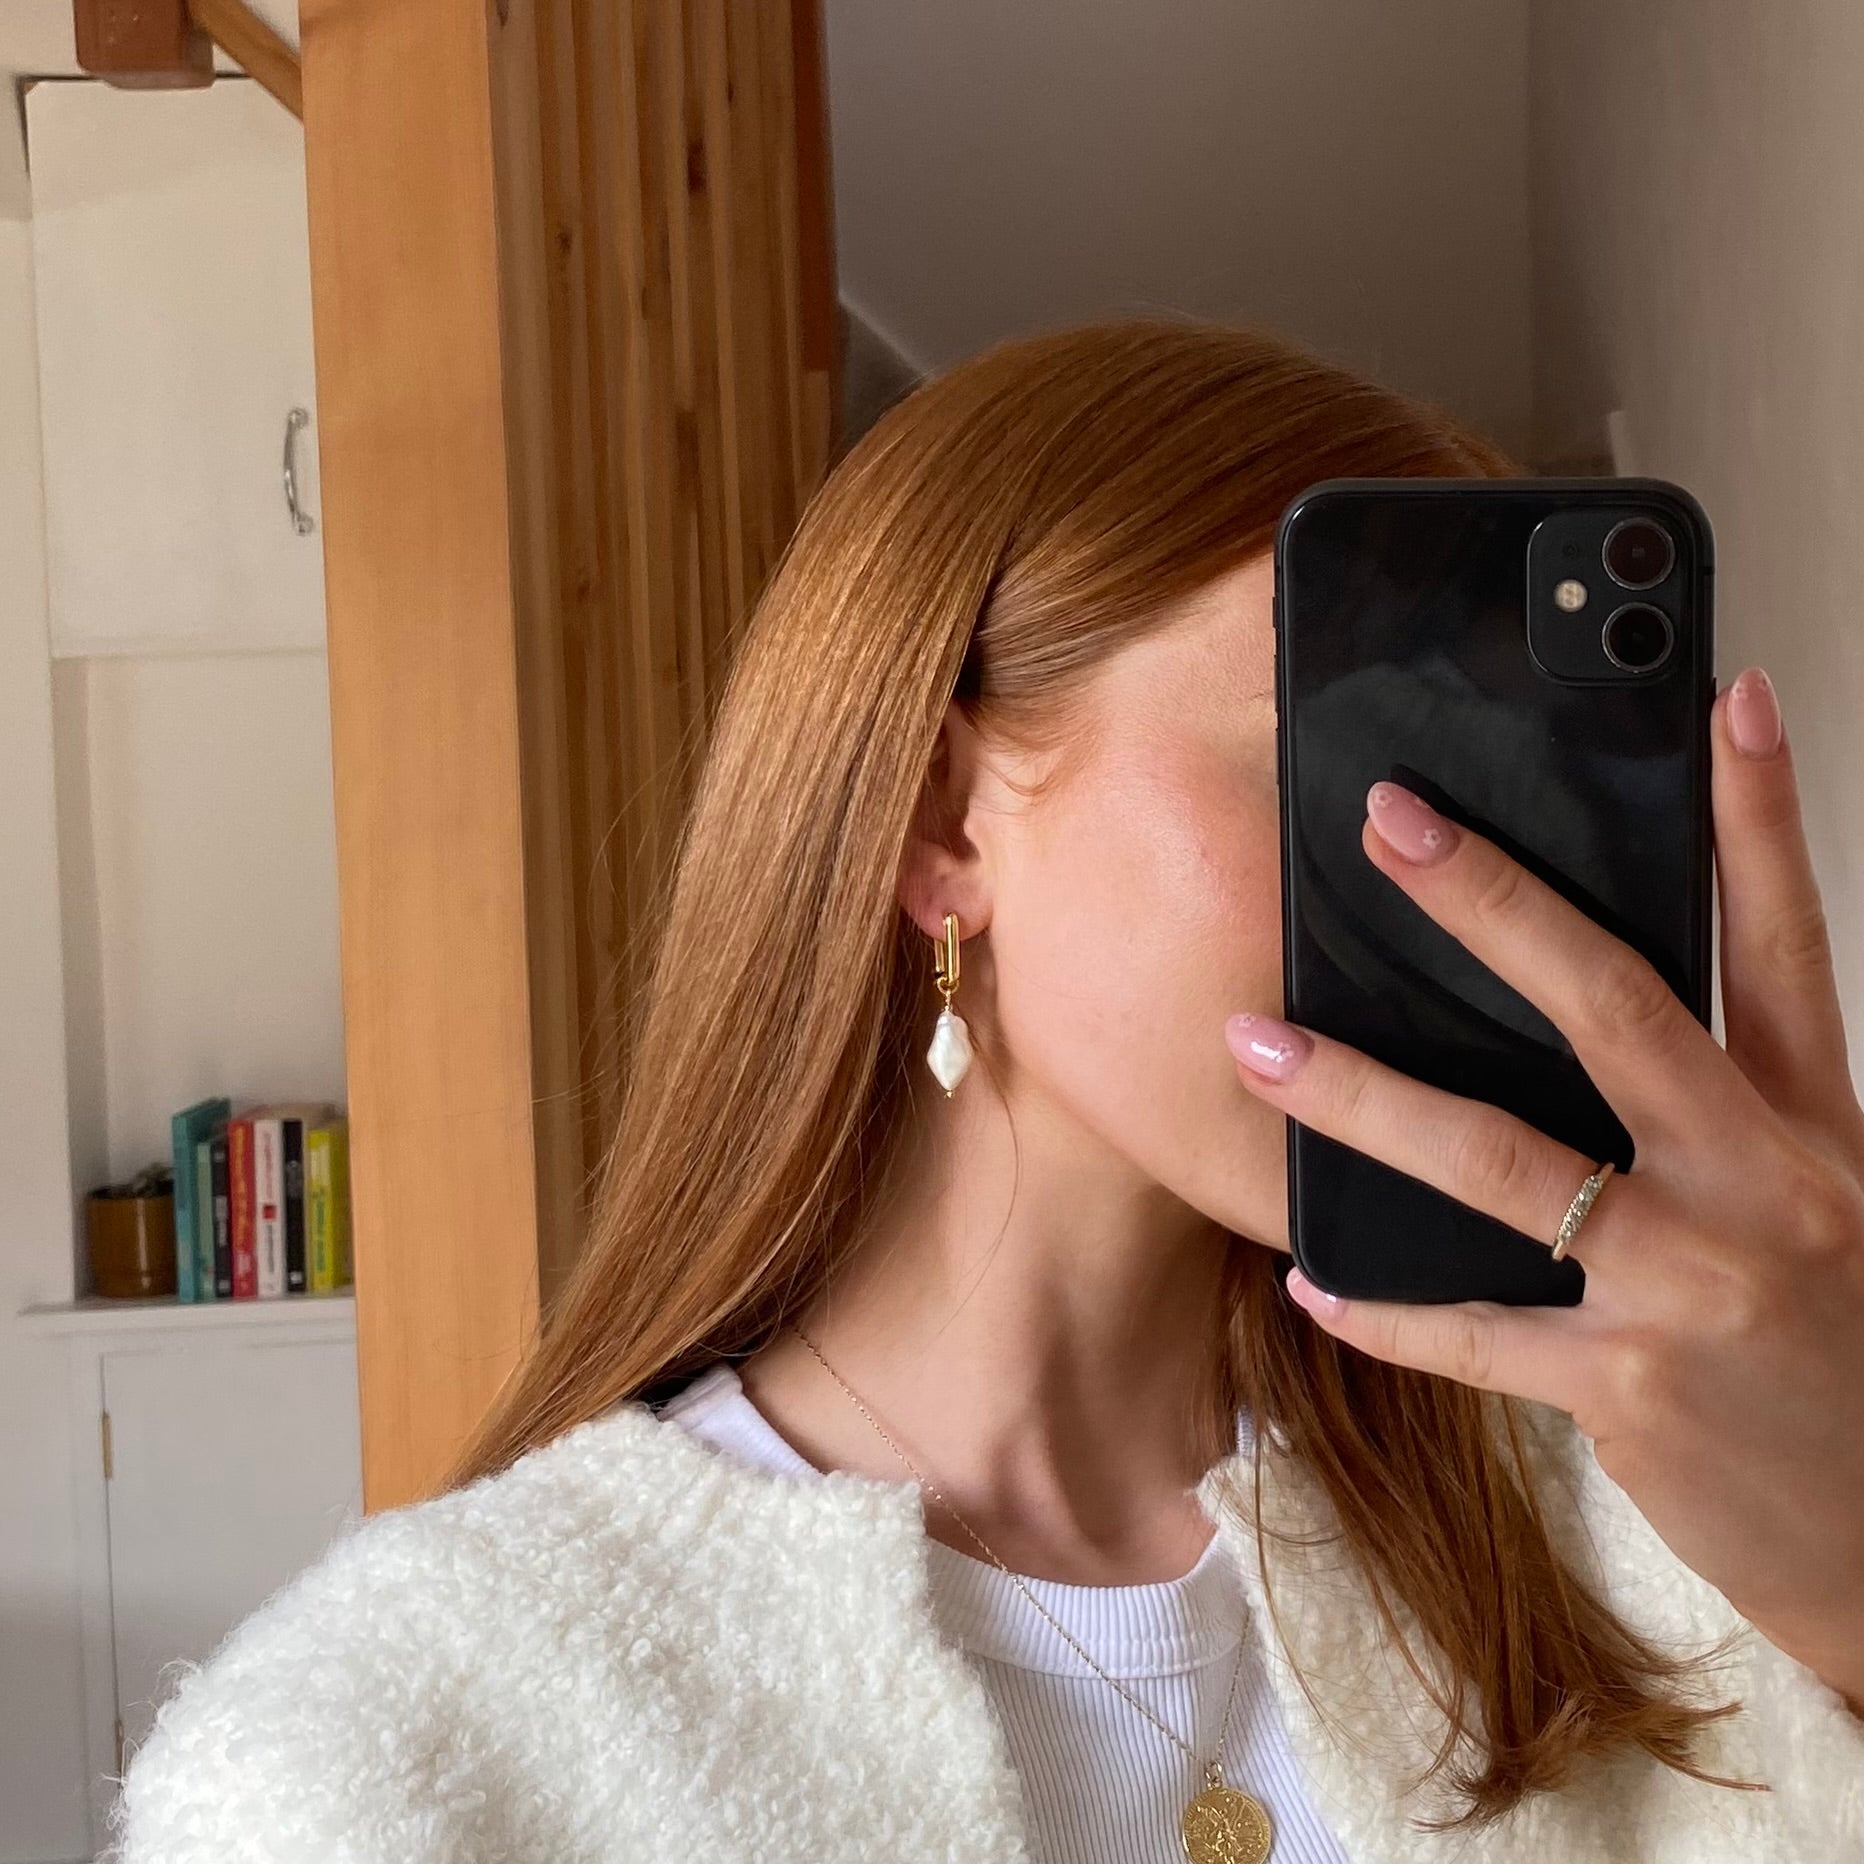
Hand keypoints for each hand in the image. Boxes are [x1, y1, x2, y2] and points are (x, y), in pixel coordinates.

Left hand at [1225, 666, 1863, 1710]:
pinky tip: (1310, 1278)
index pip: (1782, 939)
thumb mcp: (1829, 1206)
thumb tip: (1595, 1032)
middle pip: (1614, 1005)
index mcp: (1814, 1126)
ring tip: (1257, 1043)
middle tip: (1393, 824)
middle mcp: (1759, 1183)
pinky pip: (1474, 1334)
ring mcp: (1692, 1282)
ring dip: (1362, 1096)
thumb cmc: (1849, 1354)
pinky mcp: (1631, 1387)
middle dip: (1494, 905)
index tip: (1722, 696)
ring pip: (1499, 1159)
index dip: (1757, 814)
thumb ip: (1730, 1118)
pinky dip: (1386, 1308)